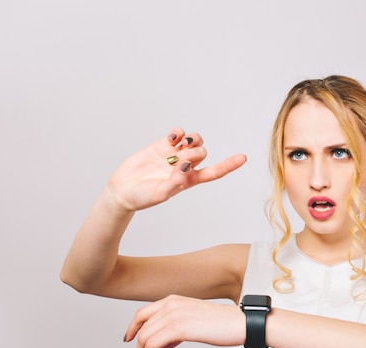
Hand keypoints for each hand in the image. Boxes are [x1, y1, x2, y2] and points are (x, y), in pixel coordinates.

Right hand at [106, 128, 246, 212]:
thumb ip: (175, 182)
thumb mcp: (161, 194)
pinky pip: (178, 133)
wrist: (123, 189)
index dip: (229, 165)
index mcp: (189, 181)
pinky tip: (172, 138)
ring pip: (195, 140)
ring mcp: (174, 154)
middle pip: (202, 152)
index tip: (243, 157)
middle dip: (193, 153)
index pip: (214, 172)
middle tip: (177, 160)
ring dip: (191, 139)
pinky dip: (178, 132)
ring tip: (179, 144)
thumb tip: (186, 167)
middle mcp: (185, 166)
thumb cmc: (142, 197)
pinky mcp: (162, 145)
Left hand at [123, 295, 244, 347]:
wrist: (240, 323)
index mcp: (174, 300)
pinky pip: (152, 343)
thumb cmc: (222, 324)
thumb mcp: (193, 320)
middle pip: (141, 326)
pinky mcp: (179, 327)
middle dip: (137, 345)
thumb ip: (176, 327)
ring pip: (144, 336)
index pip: (143, 312)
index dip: (132, 327)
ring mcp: (174, 314)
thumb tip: (162, 343)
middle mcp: (171, 304)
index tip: (128, 339)